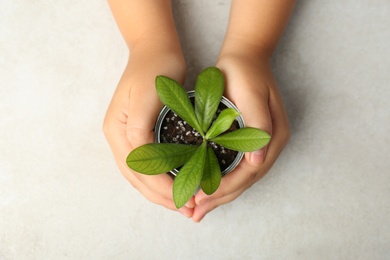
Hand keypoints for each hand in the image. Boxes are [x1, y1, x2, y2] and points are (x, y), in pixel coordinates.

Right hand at [103, 48, 195, 217]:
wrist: (156, 50)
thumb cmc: (154, 69)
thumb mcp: (147, 96)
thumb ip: (140, 129)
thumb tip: (142, 160)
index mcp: (117, 131)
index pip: (139, 169)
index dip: (162, 186)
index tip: (184, 196)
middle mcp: (119, 138)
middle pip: (139, 178)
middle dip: (163, 196)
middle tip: (188, 209)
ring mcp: (129, 138)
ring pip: (143, 176)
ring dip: (163, 193)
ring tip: (185, 204)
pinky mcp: (142, 135)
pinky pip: (150, 165)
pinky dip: (163, 179)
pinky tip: (177, 185)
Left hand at [192, 51, 289, 221]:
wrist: (245, 56)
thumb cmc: (246, 73)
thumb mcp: (252, 96)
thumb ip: (259, 128)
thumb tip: (258, 162)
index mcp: (274, 138)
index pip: (248, 172)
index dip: (224, 187)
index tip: (200, 196)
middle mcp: (269, 146)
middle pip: (243, 181)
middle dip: (219, 198)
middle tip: (195, 212)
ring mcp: (260, 145)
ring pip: (239, 178)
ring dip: (218, 194)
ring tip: (197, 207)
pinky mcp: (248, 141)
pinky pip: (234, 167)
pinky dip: (219, 180)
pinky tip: (206, 187)